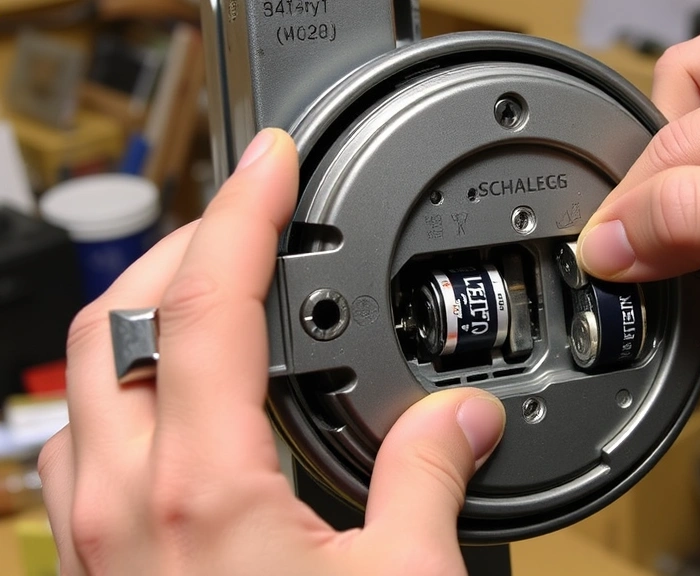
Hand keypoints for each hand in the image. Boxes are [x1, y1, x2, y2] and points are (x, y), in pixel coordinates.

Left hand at [38, 129, 505, 574]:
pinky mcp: (89, 569)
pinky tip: (171, 411)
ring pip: (81, 383)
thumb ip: (429, 483)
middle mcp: (122, 501)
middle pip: (115, 318)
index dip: (243, 213)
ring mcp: (92, 536)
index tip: (271, 165)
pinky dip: (116, 397)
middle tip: (245, 224)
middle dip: (180, 247)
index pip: (207, 304)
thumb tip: (460, 419)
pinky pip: (74, 451)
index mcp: (205, 486)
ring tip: (209, 303)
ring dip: (139, 321)